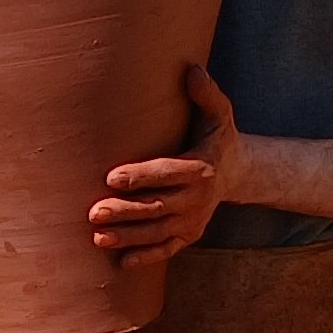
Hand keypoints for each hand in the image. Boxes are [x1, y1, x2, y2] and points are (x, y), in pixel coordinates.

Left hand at [91, 64, 235, 257]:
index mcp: (200, 168)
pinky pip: (167, 250)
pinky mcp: (189, 235)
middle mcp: (197, 198)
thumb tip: (192, 69)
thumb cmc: (217, 139)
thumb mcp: (219, 115)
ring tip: (99, 237)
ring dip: (128, 237)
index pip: (167, 173)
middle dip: (125, 212)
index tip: (111, 177)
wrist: (238, 174)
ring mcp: (193, 220)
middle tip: (94, 212)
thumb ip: (207, 94)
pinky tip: (122, 262)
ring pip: (157, 232)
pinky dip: (146, 257)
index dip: (140, 176)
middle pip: (156, 207)